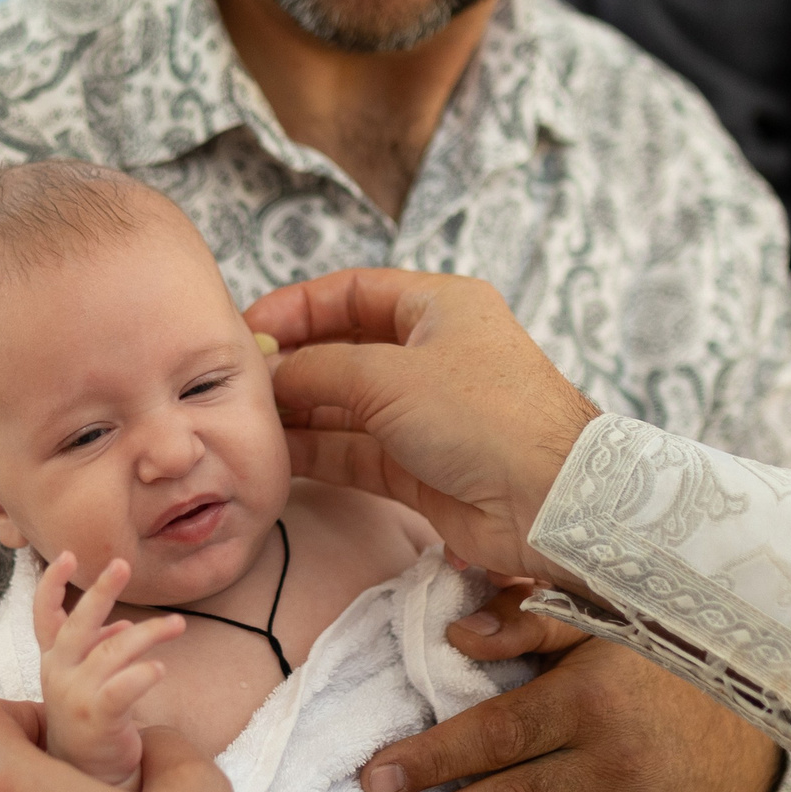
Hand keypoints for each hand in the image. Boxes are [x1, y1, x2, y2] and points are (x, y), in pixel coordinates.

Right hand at [34, 551, 181, 789]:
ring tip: (178, 624)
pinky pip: (121, 689)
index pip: (45, 616)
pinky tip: (160, 669)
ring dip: (147, 633)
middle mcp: (59, 674)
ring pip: (112, 652)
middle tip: (122, 564)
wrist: (87, 773)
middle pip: (78, 625)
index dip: (52, 585)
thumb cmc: (90, 719)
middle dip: (100, 592)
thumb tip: (124, 624)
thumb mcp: (87, 680)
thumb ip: (99, 649)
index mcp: (55, 660)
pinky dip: (141, 675)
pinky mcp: (97, 719)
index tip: (66, 555)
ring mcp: (75, 696)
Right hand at [244, 269, 600, 584]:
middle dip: (292, 365)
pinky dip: (316, 451)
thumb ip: (319, 370)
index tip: (247, 329)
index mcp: (438, 306)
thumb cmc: (487, 416)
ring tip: (247, 422)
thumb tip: (269, 374)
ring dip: (297, 413)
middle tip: (238, 384)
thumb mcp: (391, 376)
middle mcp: (431, 354)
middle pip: (343, 349)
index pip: (352, 292)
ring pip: (344, 406)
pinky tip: (276, 454)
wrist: (552, 500)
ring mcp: (425, 413)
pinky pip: (354, 451)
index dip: (296, 307)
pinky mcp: (419, 467)